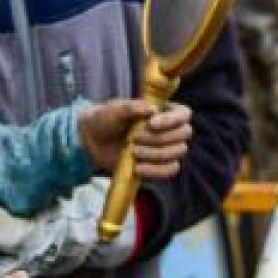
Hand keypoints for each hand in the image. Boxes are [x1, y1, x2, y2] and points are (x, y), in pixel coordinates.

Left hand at [78, 99, 193, 178]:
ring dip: (156, 153)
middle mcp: (170, 129)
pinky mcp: (159, 166)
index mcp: (164, 111)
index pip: (184, 114)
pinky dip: (155, 170)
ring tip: (133, 151)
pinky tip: (138, 168)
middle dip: (159, 138)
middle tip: (134, 138)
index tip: (151, 123)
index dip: (172, 120)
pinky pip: (169, 170)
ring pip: (178, 152)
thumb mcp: (114, 110)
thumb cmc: (107, 119)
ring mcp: (166, 148)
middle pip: (184, 134)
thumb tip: (152, 109)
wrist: (93, 141)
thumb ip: (132, 107)